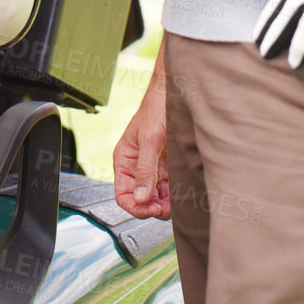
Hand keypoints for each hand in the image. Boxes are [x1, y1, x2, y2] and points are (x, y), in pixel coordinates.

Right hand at [112, 84, 169, 219]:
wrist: (175, 94)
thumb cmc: (157, 108)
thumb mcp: (150, 140)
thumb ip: (145, 170)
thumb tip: (141, 198)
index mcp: (124, 160)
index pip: (123, 194)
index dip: (136, 206)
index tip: (151, 209)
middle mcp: (137, 166)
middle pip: (140, 199)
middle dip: (153, 207)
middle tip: (167, 208)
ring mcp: (153, 167)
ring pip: (156, 196)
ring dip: (165, 203)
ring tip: (176, 203)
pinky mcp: (167, 166)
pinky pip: (168, 187)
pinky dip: (174, 195)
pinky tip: (181, 194)